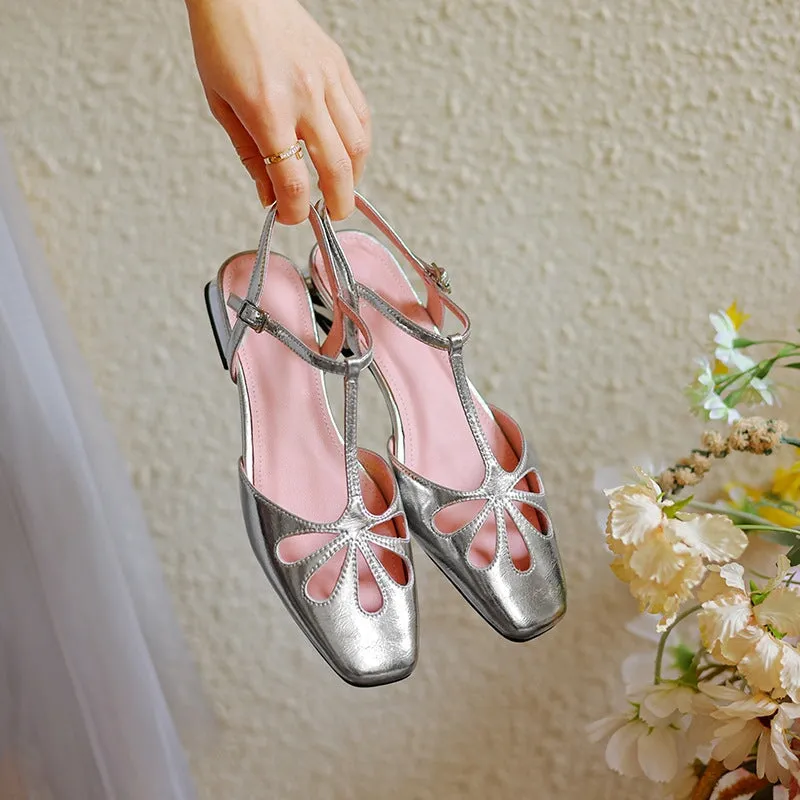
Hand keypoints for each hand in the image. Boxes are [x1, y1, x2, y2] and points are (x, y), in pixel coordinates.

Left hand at [185, 0, 370, 222]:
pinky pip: (360, 116)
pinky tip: (348, 154)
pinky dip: (358, 144)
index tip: (291, 217)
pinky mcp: (339, 67)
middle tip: (331, 215)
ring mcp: (326, 79)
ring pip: (357, 145)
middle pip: (336, 168)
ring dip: (353, 176)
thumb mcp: (221, 105)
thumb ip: (250, 155)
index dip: (295, 211)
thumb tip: (270, 196)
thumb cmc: (222, 42)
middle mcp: (302, 94)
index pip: (294, 180)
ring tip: (340, 187)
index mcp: (266, 108)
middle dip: (337, 203)